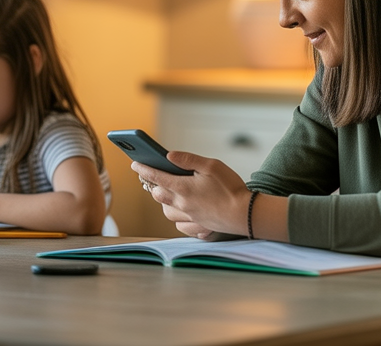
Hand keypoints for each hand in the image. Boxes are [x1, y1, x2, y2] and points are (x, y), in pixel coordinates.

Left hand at [136, 151, 252, 235]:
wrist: (246, 214)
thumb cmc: (231, 187)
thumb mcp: (211, 166)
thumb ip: (188, 159)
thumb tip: (168, 155)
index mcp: (183, 188)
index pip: (156, 176)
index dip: (143, 169)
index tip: (134, 163)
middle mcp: (182, 204)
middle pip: (158, 195)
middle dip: (152, 185)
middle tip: (152, 176)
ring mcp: (190, 217)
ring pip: (167, 211)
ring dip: (163, 202)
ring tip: (166, 193)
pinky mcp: (198, 226)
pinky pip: (180, 225)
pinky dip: (177, 218)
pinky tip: (181, 212)